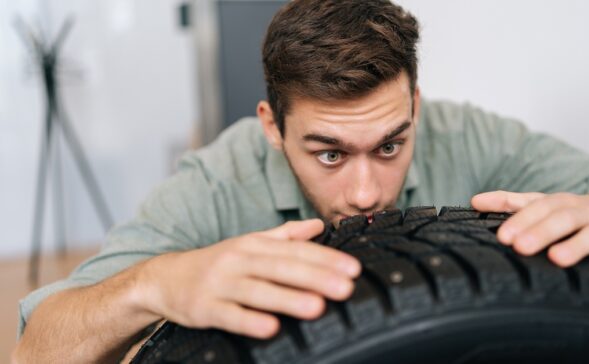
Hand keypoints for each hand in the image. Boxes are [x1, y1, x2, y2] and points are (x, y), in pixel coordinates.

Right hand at [136, 219, 360, 338]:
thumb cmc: (217, 263)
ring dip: (288, 298)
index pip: (296, 250)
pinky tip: (270, 328)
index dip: (325, 258)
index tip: (352, 269)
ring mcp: (221, 284)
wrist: (165, 278)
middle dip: (316, 277)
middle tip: (345, 288)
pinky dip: (249, 321)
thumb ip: (284, 236)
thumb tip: (318, 225)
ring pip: (259, 291)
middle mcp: (239, 260)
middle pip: (282, 268)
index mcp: (254, 245)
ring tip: (317, 307)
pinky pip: (230, 315)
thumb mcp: (249, 244)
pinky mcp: (205, 308)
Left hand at [471, 189, 588, 277]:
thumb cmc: (573, 211)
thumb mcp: (543, 203)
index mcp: (560, 202)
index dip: (521, 220)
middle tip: (520, 247)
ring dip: (576, 245)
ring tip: (557, 259)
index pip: (539, 208)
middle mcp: (583, 211)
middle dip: (542, 232)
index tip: (503, 236)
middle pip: (563, 219)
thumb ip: (509, 202)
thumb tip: (474, 202)